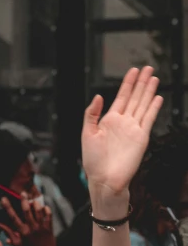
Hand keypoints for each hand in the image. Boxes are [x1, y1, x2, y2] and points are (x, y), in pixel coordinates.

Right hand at [0, 194, 55, 245]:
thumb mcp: (17, 243)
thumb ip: (8, 232)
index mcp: (22, 231)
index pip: (13, 216)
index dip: (7, 207)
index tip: (4, 198)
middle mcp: (31, 228)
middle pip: (27, 211)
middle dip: (24, 200)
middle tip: (23, 193)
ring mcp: (41, 228)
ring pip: (39, 212)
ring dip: (36, 204)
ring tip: (34, 199)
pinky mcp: (49, 229)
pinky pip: (48, 217)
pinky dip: (47, 211)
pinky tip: (45, 207)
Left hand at [82, 67, 161, 197]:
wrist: (104, 178)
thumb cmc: (93, 159)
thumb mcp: (87, 133)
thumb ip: (92, 114)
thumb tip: (98, 96)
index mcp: (109, 119)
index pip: (121, 97)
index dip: (127, 83)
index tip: (133, 70)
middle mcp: (123, 122)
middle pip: (134, 97)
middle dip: (141, 83)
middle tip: (148, 67)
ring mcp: (133, 129)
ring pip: (143, 105)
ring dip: (149, 91)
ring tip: (155, 77)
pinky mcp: (141, 137)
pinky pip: (149, 119)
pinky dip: (153, 108)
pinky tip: (158, 97)